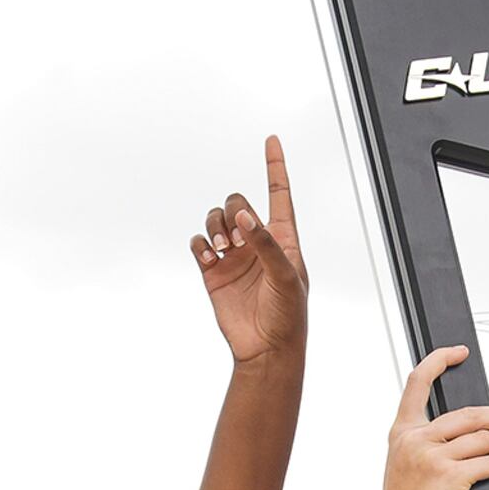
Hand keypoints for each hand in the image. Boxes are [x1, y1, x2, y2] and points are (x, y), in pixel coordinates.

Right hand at [192, 137, 309, 363]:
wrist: (266, 349)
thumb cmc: (288, 315)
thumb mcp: (287, 277)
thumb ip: (267, 244)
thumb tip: (245, 216)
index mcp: (283, 239)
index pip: (279, 194)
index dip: (275, 166)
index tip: (272, 140)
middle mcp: (257, 242)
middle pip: (238, 201)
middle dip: (233, 210)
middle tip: (238, 239)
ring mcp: (234, 256)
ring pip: (216, 219)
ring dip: (215, 225)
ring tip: (222, 248)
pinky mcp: (213, 271)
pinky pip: (199, 243)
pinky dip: (200, 243)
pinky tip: (209, 255)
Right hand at [377, 347, 488, 489]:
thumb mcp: (404, 465)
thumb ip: (426, 444)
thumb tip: (464, 435)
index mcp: (403, 432)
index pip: (417, 382)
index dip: (439, 360)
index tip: (458, 352)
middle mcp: (417, 439)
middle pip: (470, 412)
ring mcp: (433, 456)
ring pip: (487, 437)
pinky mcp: (451, 476)